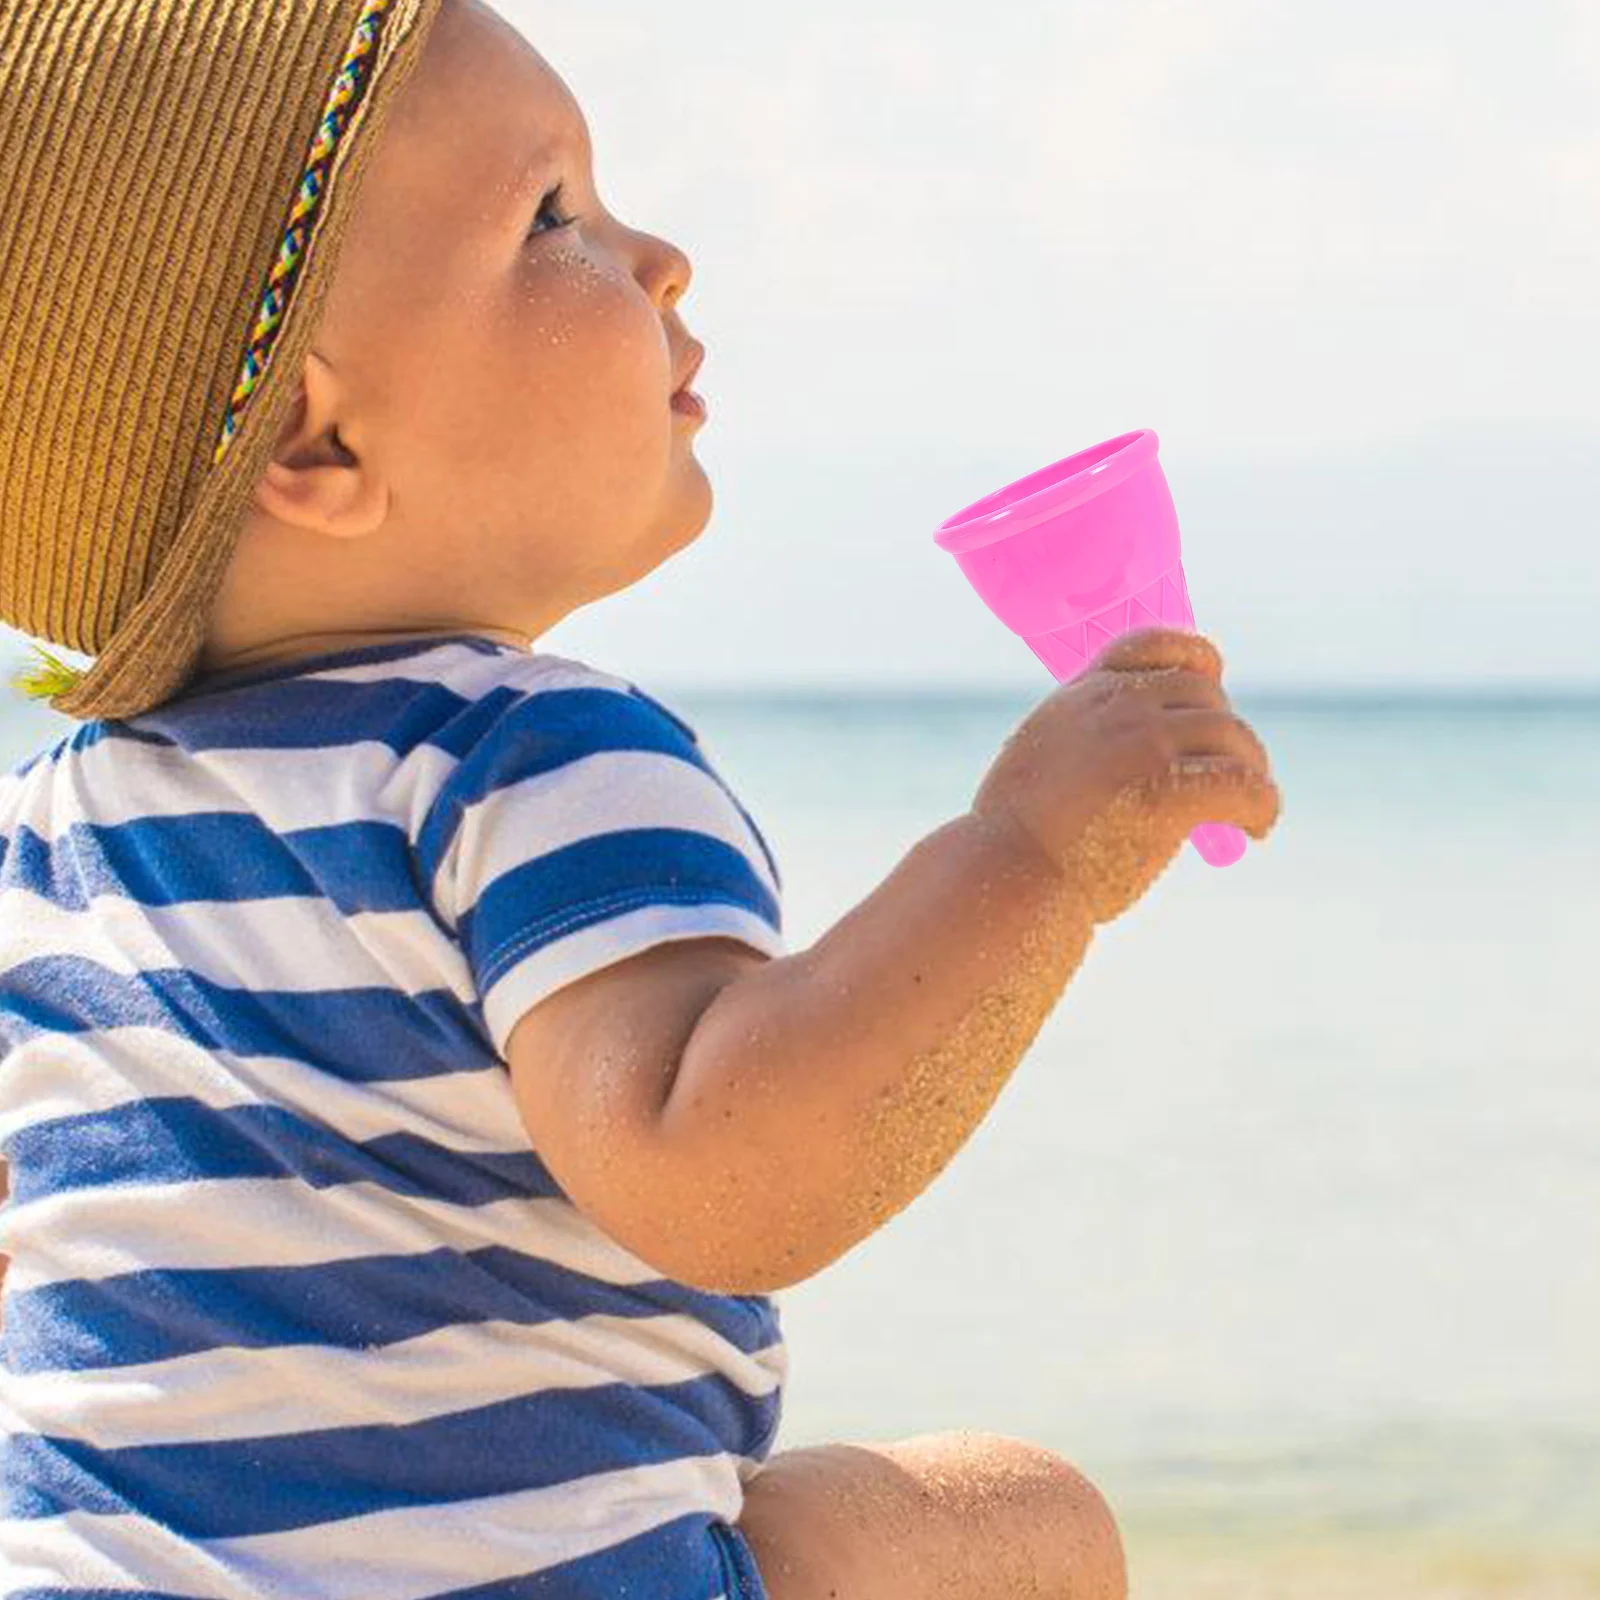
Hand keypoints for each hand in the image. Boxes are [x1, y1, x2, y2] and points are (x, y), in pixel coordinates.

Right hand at [971, 627, 1282, 925]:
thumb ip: (1083, 745)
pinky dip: (1262, 804)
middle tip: (1232, 778)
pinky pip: (1245, 783)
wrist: (1004, 876)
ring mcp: (1143, 742)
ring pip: (1232, 735)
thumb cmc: (1015, 843)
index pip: (1152, 643)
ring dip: (1251, 769)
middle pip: (1206, 694)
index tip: (1211, 689)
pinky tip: (1255, 829)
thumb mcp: (1038, 765)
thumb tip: (1129, 769)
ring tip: (1249, 812)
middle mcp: (1115, 706)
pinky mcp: (1169, 789)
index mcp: (1080, 696)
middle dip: (1225, 734)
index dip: (1194, 659)